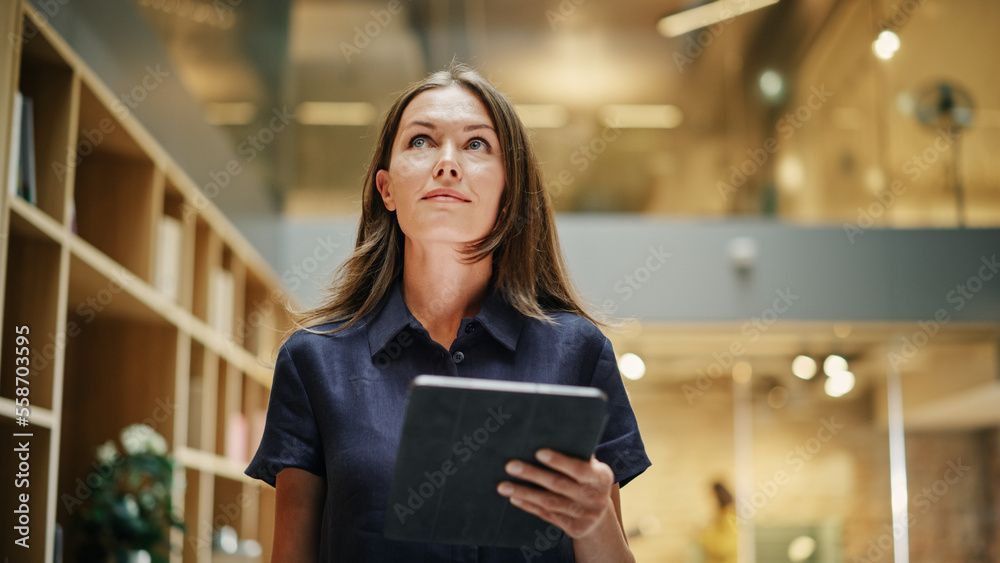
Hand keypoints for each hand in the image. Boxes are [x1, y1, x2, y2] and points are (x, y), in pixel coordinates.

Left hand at [496, 448, 615, 538]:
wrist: (600, 515)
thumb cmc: (588, 479)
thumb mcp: (591, 467)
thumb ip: (577, 454)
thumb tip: (551, 434)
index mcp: (601, 477)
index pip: (580, 468)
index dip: (559, 461)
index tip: (538, 452)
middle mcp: (594, 497)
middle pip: (559, 485)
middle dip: (533, 474)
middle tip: (510, 465)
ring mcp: (585, 515)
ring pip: (549, 502)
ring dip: (524, 493)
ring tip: (503, 485)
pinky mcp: (574, 529)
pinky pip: (547, 515)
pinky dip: (529, 506)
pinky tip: (514, 498)